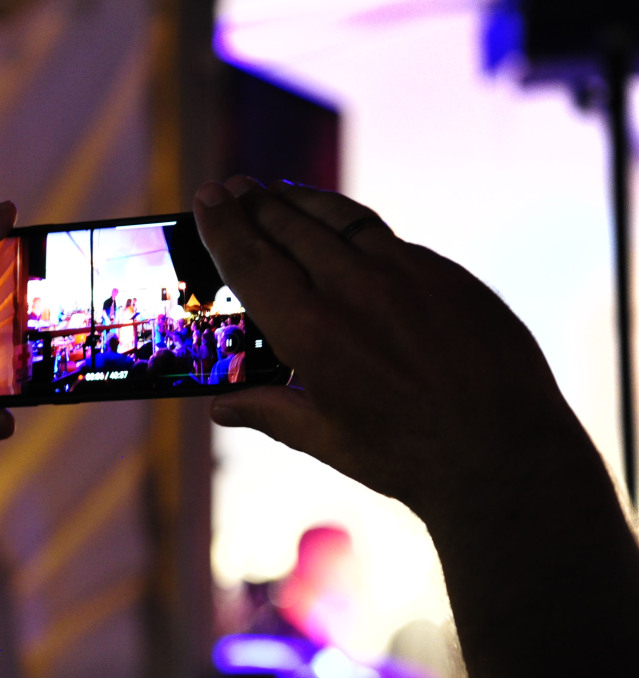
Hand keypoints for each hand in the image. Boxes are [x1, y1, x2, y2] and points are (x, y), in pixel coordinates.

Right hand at [193, 178, 584, 521]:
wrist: (506, 454)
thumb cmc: (408, 456)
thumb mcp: (326, 438)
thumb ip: (268, 411)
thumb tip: (221, 407)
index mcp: (310, 332)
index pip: (250, 259)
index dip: (223, 225)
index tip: (207, 197)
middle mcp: (352, 289)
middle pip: (289, 225)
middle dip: (255, 202)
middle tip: (235, 186)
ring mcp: (405, 273)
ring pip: (339, 218)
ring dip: (301, 202)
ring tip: (279, 193)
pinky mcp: (445, 273)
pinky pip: (387, 238)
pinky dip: (353, 229)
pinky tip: (345, 234)